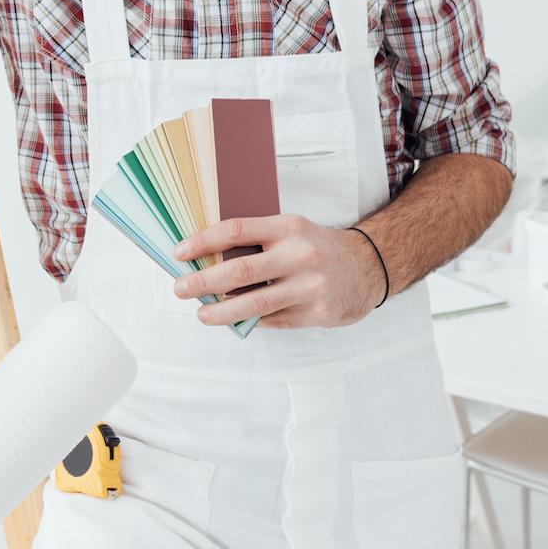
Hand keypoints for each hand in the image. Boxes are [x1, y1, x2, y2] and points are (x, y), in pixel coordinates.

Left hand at [171, 215, 385, 328]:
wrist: (368, 267)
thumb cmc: (317, 247)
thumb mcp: (291, 231)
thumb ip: (257, 241)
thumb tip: (206, 258)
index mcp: (288, 227)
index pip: (236, 230)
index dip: (203, 241)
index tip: (179, 252)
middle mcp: (299, 254)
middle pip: (240, 270)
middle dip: (203, 281)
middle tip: (180, 288)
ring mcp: (309, 286)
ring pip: (254, 303)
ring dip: (221, 311)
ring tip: (202, 314)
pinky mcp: (317, 312)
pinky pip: (273, 320)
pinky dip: (249, 321)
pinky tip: (234, 321)